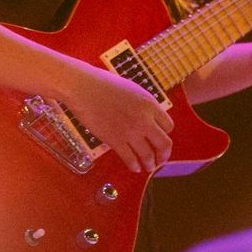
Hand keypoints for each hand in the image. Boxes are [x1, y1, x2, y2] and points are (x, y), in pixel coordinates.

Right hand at [59, 63, 173, 173]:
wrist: (83, 88)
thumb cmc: (104, 84)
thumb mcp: (133, 91)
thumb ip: (143, 106)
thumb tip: (148, 118)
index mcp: (150, 104)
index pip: (169, 126)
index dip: (165, 134)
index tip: (160, 139)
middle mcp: (144, 119)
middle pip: (164, 144)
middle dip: (164, 155)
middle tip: (160, 160)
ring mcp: (130, 131)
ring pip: (148, 155)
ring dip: (150, 164)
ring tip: (148, 167)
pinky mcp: (115, 140)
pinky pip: (130, 158)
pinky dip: (134, 165)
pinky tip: (134, 167)